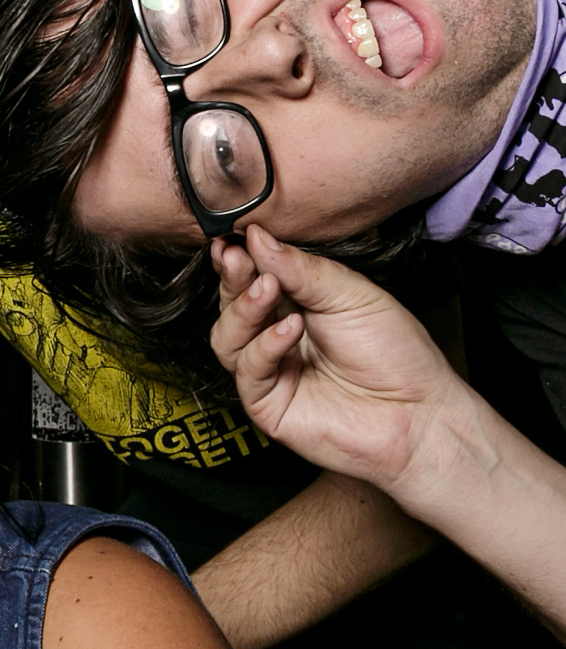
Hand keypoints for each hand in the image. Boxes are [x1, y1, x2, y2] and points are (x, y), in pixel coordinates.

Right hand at [210, 226, 471, 499]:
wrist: (421, 412)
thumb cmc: (395, 353)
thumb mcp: (351, 295)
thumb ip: (302, 269)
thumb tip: (258, 237)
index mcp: (296, 306)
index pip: (253, 277)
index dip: (240, 257)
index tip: (233, 236)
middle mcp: (276, 337)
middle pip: (232, 305)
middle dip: (233, 278)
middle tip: (236, 256)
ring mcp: (271, 372)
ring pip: (227, 337)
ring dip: (243, 308)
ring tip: (267, 288)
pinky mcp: (268, 405)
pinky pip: (249, 371)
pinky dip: (266, 345)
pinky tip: (291, 328)